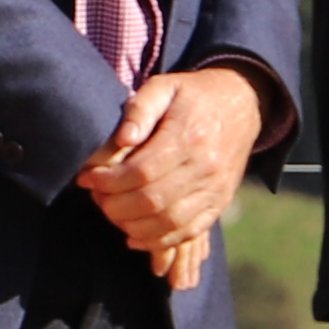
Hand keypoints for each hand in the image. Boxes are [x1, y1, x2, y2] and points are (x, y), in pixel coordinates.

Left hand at [78, 66, 262, 280]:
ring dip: (132, 226)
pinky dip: (158, 242)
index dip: (109, 181)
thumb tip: (122, 139)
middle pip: (153, 201)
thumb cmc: (192, 95)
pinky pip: (189, 232)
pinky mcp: (220, 203)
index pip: (141, 171)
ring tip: (111, 213)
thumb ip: (140, 109)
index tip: (88, 178)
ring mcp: (216, 189)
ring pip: (169, 222)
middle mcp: (206, 166)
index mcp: (189, 136)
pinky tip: (134, 236)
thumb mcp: (164, 87)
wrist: (241, 104)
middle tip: (96, 198)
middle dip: (115, 205)